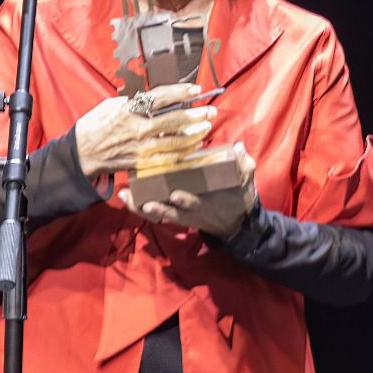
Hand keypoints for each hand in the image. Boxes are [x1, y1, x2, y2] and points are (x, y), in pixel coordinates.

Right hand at [75, 84, 212, 177]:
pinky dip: (184, 152)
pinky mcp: (142, 163)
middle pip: (174, 120)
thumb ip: (133, 101)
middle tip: (210, 110)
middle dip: (196, 115)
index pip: (161, 98)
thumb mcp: (111, 105)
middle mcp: (137, 128)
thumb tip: (152, 97)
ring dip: (195, 134)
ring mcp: (141, 148)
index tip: (196, 90)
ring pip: (176, 141)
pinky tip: (194, 146)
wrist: (81, 154)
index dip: (181, 92)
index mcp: (129, 110)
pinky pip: (168, 159)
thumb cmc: (94, 126)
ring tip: (207, 127)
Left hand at [119, 142, 258, 238]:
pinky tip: (125, 198)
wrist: (236, 225)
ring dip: (141, 208)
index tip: (176, 195)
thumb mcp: (246, 182)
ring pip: (158, 214)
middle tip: (144, 202)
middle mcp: (191, 211)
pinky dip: (139, 208)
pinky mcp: (175, 215)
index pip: (195, 204)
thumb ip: (244, 165)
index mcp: (207, 203)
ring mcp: (181, 214)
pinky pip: (154, 214)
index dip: (186, 201)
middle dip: (157, 208)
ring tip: (126, 198)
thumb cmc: (240, 200)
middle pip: (170, 212)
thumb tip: (238, 147)